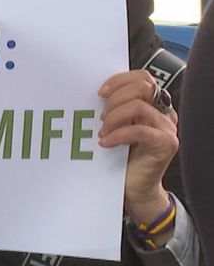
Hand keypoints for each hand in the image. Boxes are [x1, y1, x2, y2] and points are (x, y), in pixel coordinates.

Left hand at [98, 69, 177, 223]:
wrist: (133, 187)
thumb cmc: (120, 155)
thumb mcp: (115, 126)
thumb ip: (114, 108)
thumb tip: (97, 93)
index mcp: (153, 104)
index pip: (143, 78)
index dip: (120, 80)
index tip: (100, 92)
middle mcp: (165, 113)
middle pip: (142, 87)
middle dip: (115, 99)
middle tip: (100, 117)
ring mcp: (168, 128)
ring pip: (139, 107)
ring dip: (114, 117)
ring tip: (102, 131)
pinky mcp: (166, 144)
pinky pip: (140, 131)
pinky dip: (118, 134)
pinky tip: (105, 142)